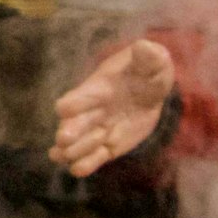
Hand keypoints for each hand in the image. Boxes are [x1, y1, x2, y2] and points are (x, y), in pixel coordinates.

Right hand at [53, 39, 176, 176]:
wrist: (148, 89)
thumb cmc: (147, 70)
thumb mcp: (153, 59)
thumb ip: (149, 55)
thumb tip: (145, 47)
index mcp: (101, 88)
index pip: (85, 94)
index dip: (76, 101)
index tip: (63, 108)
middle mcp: (94, 110)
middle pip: (76, 121)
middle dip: (70, 129)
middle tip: (63, 140)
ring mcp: (99, 129)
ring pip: (81, 142)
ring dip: (75, 150)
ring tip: (66, 158)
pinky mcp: (109, 146)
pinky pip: (95, 157)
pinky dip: (86, 163)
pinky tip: (78, 170)